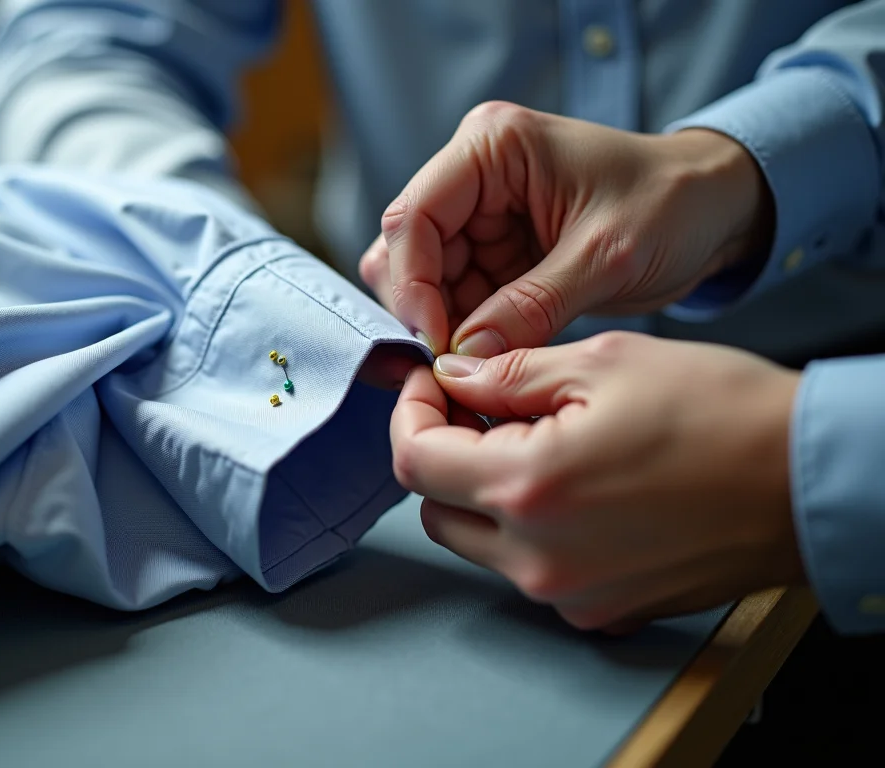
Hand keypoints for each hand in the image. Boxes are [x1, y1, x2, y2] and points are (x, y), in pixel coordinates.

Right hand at [359, 102, 773, 356]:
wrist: (718, 210)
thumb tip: (464, 358)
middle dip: (424, 308)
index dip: (413, 283)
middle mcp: (473, 173)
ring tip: (475, 364)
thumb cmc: (673, 205)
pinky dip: (467, 329)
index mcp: (491, 147)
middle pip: (407, 250)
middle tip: (451, 363)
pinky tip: (489, 356)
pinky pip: (457, 296)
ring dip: (444, 323)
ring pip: (424, 279)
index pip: (414, 216)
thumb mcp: (605, 257)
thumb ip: (530, 305)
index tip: (436, 341)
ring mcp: (480, 213)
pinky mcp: (494, 249)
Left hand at [389, 331, 804, 631]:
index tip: (434, 385)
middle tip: (484, 408)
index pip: (413, 461)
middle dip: (445, 453)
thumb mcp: (605, 363)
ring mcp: (569, 593)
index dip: (412, 412)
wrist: (811, 483)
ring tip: (542, 440)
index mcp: (528, 489)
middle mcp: (537, 558)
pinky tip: (578, 485)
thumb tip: (452, 376)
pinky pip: (531, 569)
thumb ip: (508, 373)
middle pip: (435, 508)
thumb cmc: (725, 417)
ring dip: (486, 491)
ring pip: (480, 543)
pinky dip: (531, 527)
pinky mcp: (601, 609)